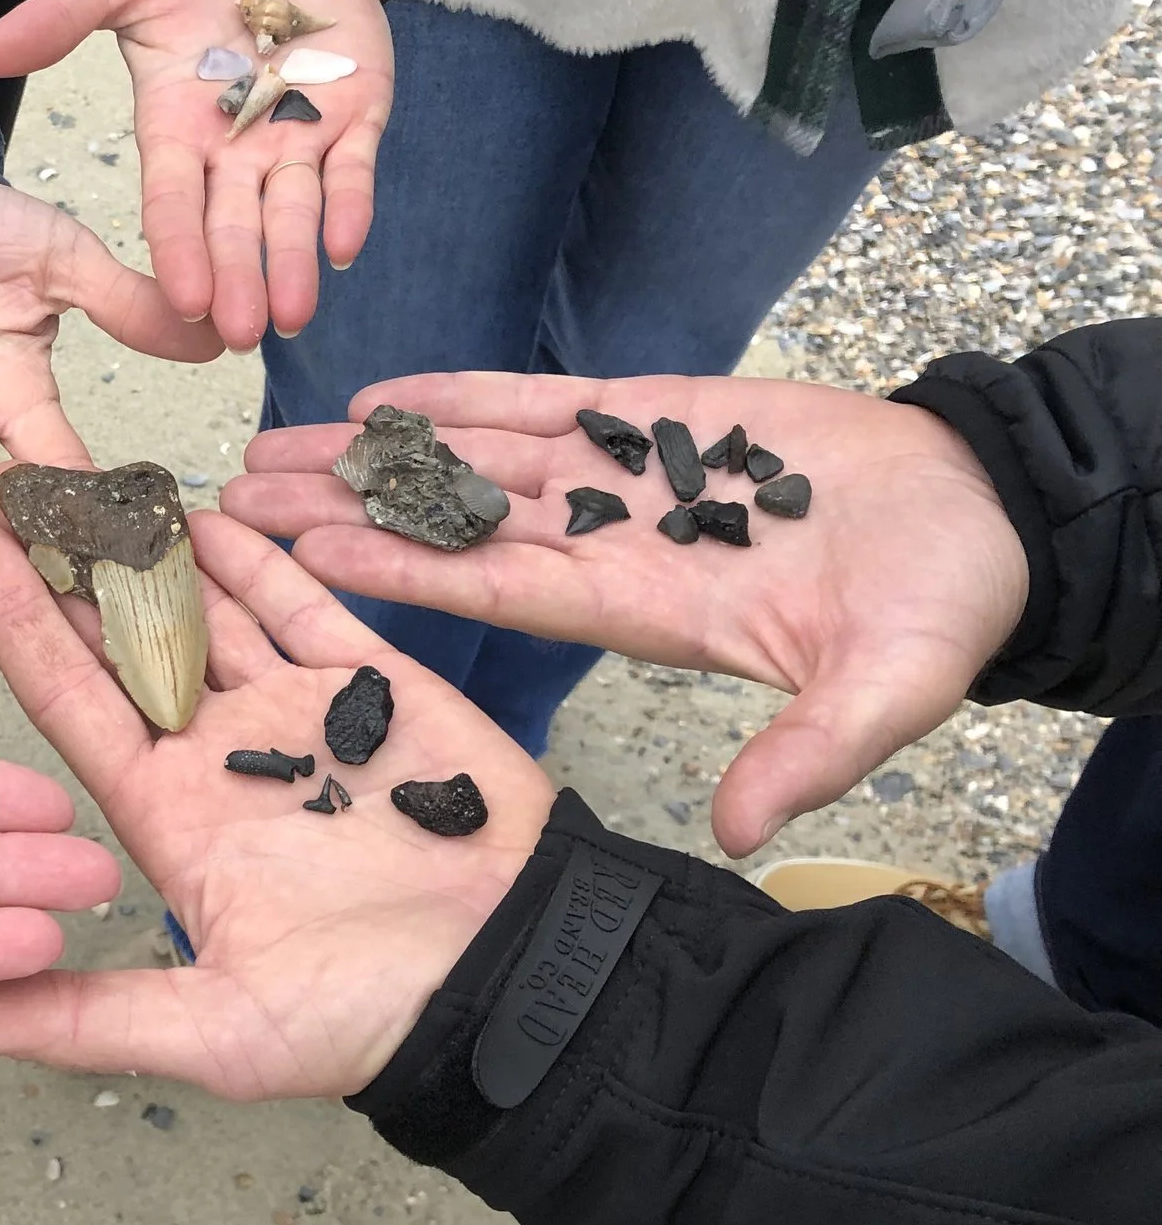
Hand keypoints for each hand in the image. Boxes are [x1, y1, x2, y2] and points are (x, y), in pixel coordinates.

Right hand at [0, 0, 392, 349]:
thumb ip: (64, 15)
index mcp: (174, 125)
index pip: (172, 199)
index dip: (178, 247)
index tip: (180, 299)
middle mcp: (233, 147)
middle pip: (232, 224)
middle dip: (236, 278)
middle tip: (237, 334)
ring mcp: (297, 135)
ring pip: (292, 214)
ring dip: (291, 265)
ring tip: (291, 317)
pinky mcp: (355, 116)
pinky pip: (353, 170)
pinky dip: (350, 207)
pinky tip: (345, 249)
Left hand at [0, 513, 550, 1100]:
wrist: (520, 982)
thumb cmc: (373, 1015)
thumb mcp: (214, 1030)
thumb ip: (84, 1019)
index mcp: (170, 818)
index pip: (71, 702)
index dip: (20, 627)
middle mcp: (219, 757)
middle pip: (125, 642)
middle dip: (72, 567)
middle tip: (21, 480)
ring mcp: (295, 717)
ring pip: (208, 612)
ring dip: (155, 549)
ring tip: (97, 475)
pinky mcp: (374, 688)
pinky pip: (303, 606)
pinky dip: (258, 559)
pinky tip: (209, 508)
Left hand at [225, 372, 1029, 856]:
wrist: (990, 519)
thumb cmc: (939, 607)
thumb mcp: (882, 691)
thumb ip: (810, 753)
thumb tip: (745, 833)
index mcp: (638, 611)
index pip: (491, 590)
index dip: (398, 572)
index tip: (300, 562)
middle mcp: (606, 547)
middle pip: (449, 525)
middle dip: (344, 511)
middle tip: (235, 503)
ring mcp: (623, 479)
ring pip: (473, 461)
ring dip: (377, 452)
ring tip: (276, 445)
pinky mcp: (658, 412)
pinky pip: (541, 404)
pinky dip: (465, 394)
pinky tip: (383, 391)